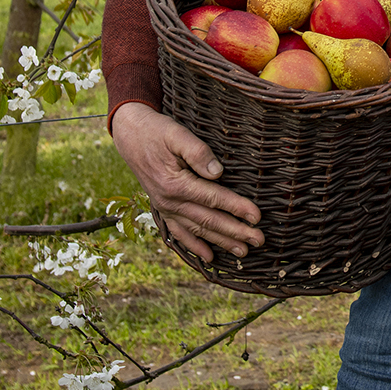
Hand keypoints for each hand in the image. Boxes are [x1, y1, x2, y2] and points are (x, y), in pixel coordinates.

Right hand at [108, 100, 263, 261]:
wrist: (130, 136)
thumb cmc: (156, 132)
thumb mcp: (177, 134)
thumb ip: (198, 152)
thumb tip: (218, 173)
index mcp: (175, 184)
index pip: (213, 198)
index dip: (236, 208)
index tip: (257, 217)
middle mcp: (169, 201)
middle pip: (209, 219)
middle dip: (235, 232)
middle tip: (259, 240)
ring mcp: (165, 208)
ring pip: (198, 230)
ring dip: (221, 242)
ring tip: (243, 251)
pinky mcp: (163, 209)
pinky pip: (179, 233)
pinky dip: (194, 246)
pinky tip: (209, 257)